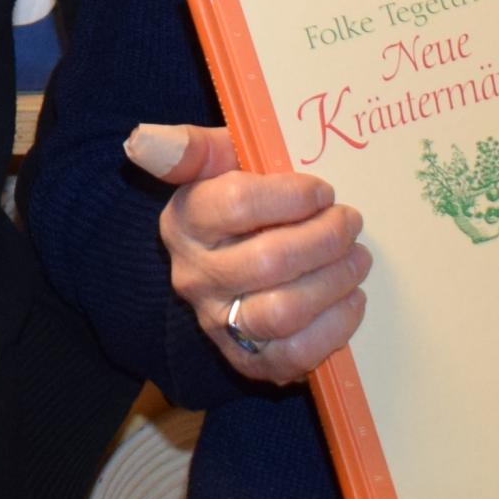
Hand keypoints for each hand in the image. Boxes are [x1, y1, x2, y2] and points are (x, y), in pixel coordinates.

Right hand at [126, 122, 367, 387]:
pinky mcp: (248, 358)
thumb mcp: (215, 164)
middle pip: (268, 262)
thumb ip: (189, 147)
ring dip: (334, 282)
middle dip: (324, 239)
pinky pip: (295, 355)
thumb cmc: (232, 203)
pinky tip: (351, 298)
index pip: (237, 205)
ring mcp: (220, 322)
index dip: (291, 197)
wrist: (224, 264)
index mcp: (185, 221)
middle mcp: (196, 276)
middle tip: (350, 221)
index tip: (323, 191)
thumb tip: (142, 140)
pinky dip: (334, 328)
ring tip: (357, 258)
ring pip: (283, 312)